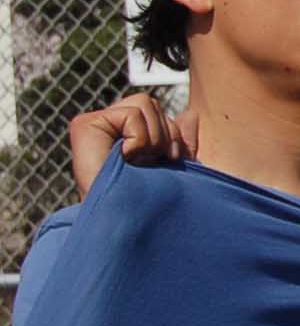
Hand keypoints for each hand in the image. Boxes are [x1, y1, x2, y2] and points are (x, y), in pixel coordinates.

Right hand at [67, 94, 197, 198]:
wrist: (132, 222)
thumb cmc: (153, 202)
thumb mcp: (176, 168)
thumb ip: (181, 141)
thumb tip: (190, 113)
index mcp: (125, 135)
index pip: (157, 111)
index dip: (172, 135)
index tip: (167, 162)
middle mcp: (107, 128)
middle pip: (151, 103)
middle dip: (164, 135)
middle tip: (150, 164)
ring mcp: (94, 125)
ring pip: (143, 103)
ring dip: (153, 139)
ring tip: (137, 163)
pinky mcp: (84, 126)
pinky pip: (131, 114)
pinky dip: (140, 139)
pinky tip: (126, 159)